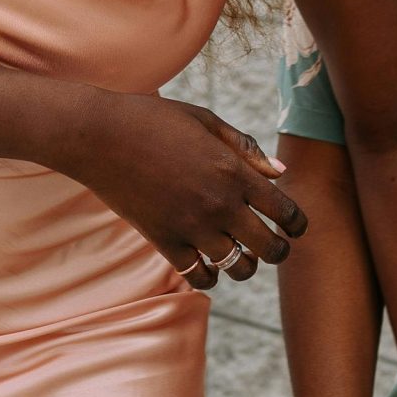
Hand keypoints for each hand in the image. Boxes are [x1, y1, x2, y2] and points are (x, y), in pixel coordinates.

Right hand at [56, 92, 306, 288]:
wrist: (99, 136)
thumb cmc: (154, 120)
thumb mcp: (206, 121)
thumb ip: (246, 149)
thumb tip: (281, 174)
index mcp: (235, 172)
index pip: (286, 212)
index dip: (298, 225)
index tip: (294, 227)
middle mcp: (219, 204)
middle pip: (270, 249)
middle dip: (278, 250)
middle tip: (272, 246)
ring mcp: (191, 226)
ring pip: (238, 268)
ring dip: (245, 265)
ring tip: (239, 254)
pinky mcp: (164, 241)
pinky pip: (199, 276)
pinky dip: (210, 276)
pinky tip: (207, 262)